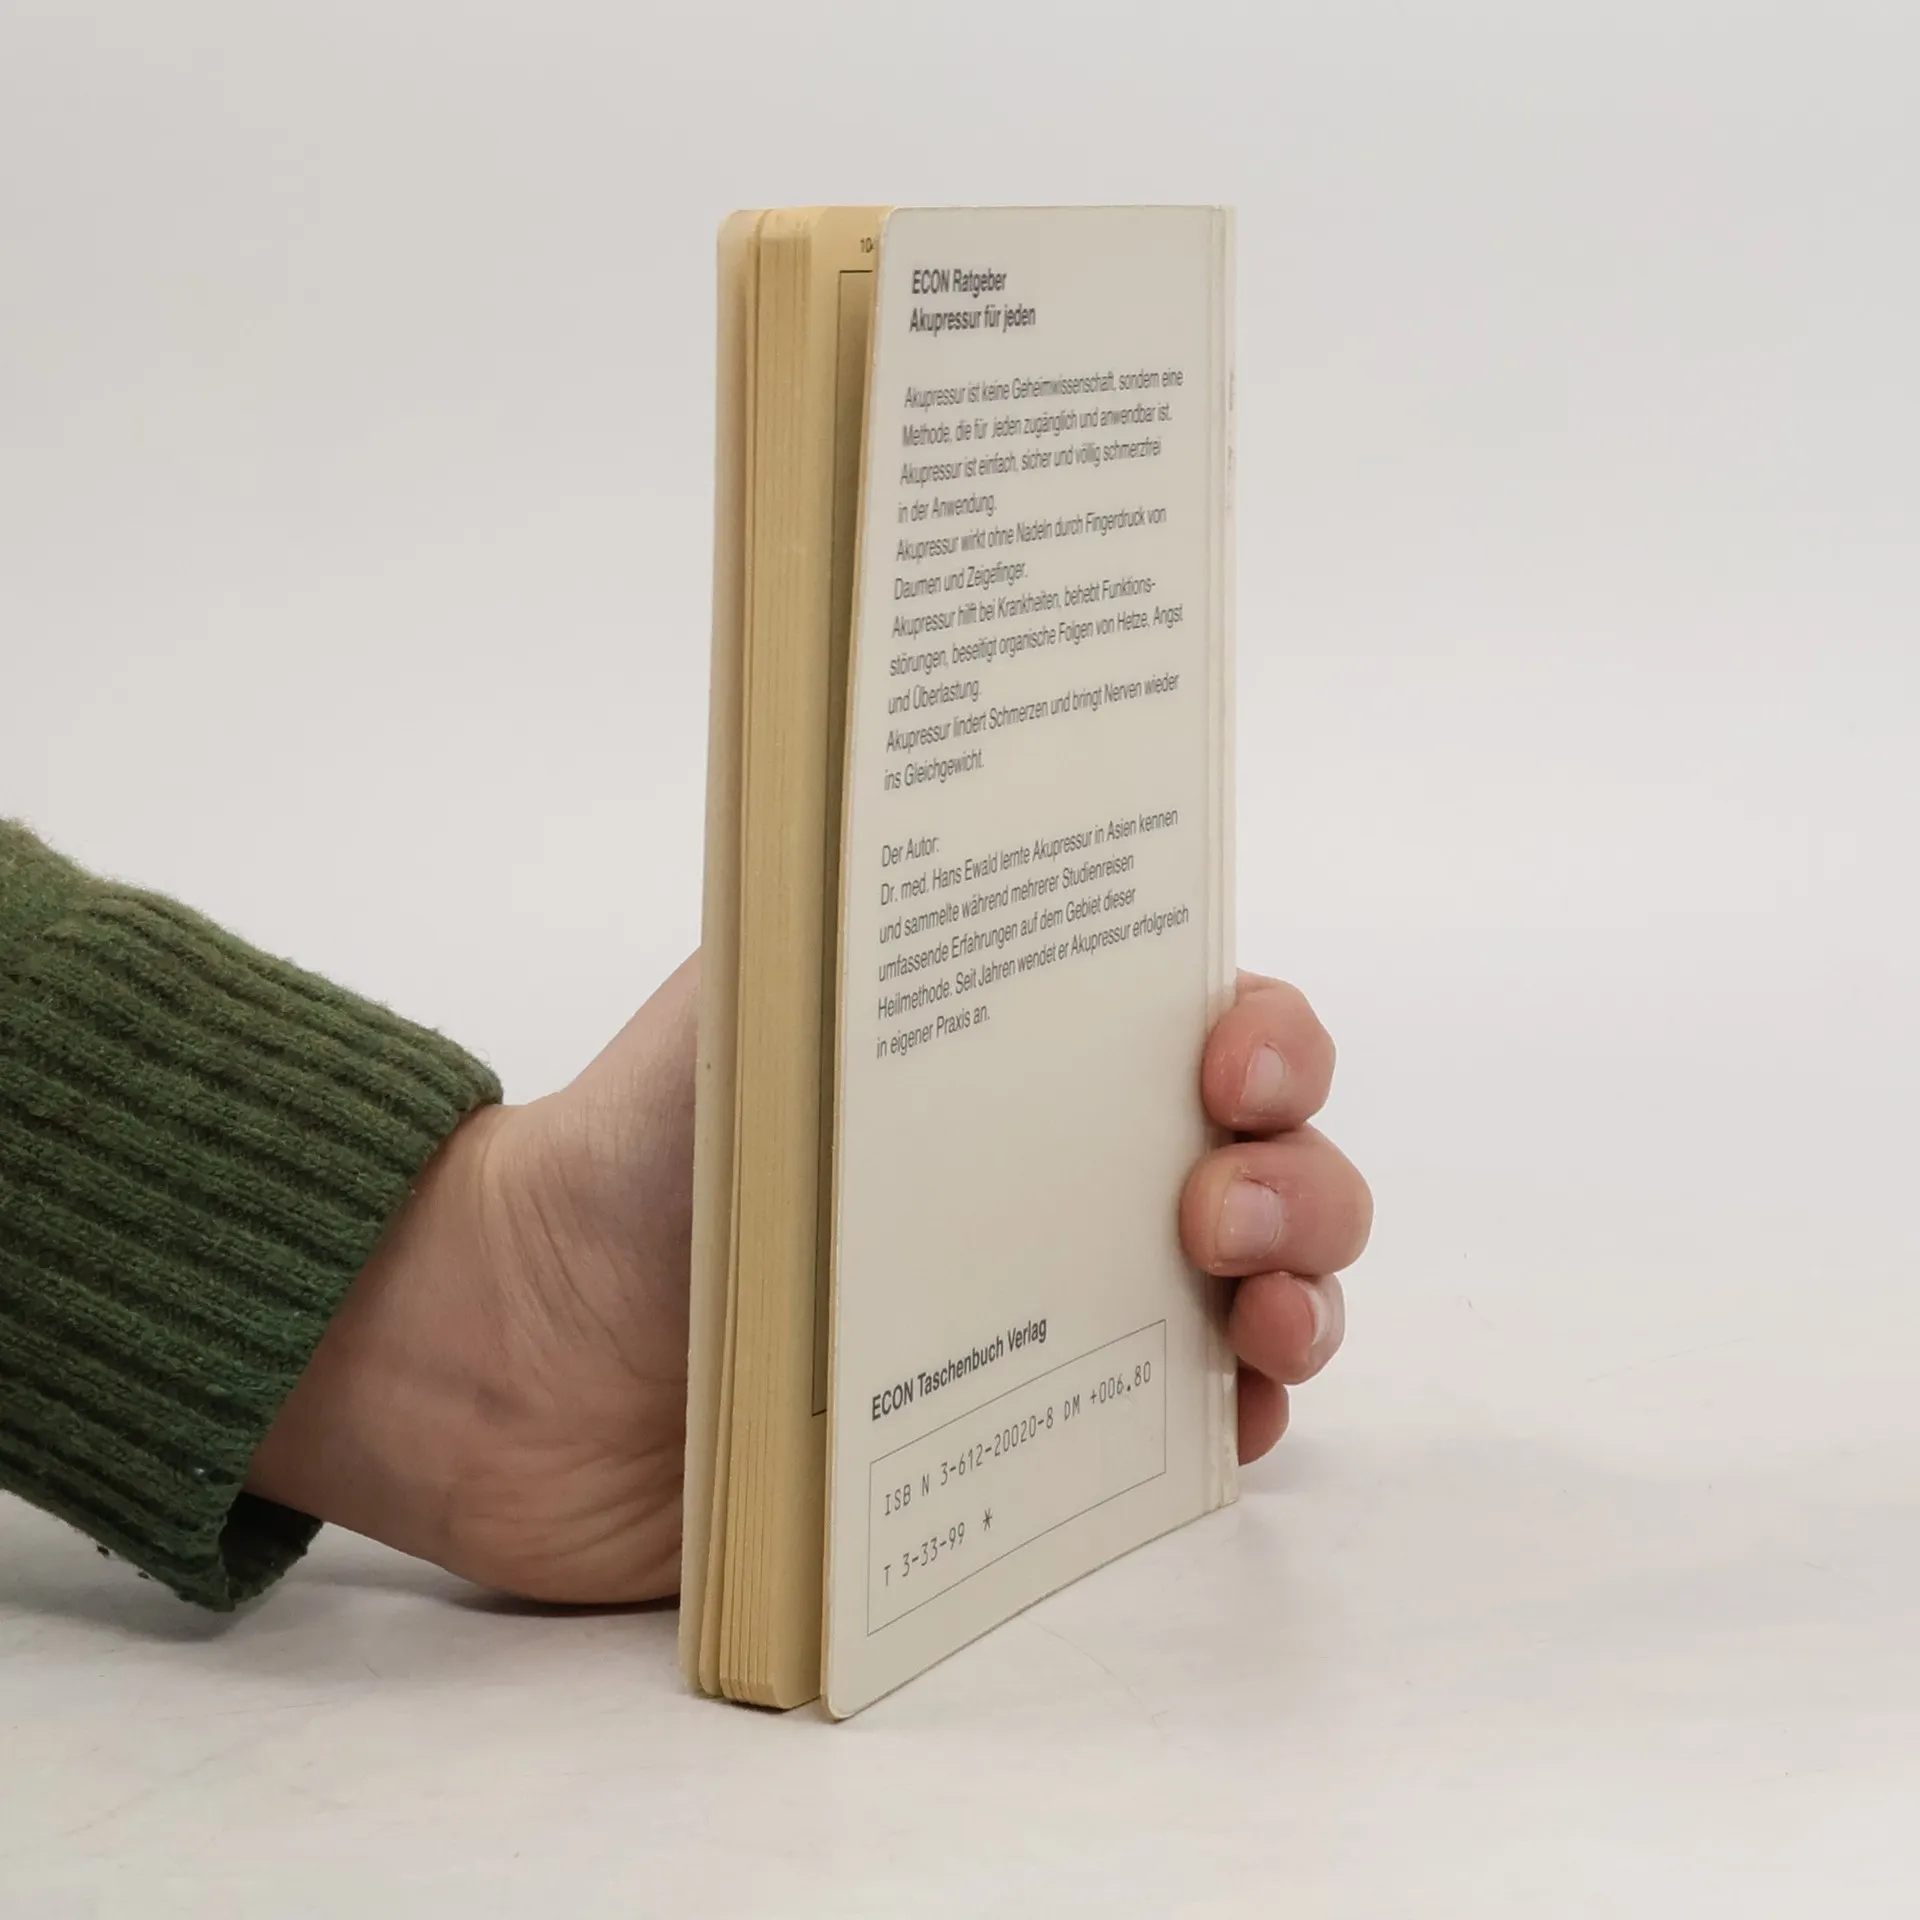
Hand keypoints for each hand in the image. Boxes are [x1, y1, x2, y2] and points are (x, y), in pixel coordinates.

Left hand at [250, 960, 1368, 1603]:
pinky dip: (1236, 1423)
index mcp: (1026, 1058)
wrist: (525, 1353)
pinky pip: (1180, 1436)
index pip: (1210, 1026)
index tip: (1229, 1062)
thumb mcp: (751, 998)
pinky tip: (1227, 1413)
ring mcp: (1060, 1310)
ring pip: (1261, 1295)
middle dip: (1297, 1178)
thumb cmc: (639, 1152)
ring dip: (1304, 1296)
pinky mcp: (1025, 1441)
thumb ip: (866, 926)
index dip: (1269, 1038)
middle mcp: (1068, 1175)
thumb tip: (987, 834)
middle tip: (1212, 1206)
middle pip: (1272, 1164)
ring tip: (1255, 1320)